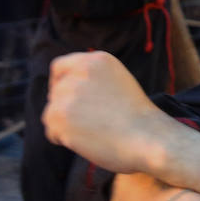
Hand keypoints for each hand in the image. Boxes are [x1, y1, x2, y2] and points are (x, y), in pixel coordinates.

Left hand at [44, 51, 174, 172]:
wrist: (148, 137)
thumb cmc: (138, 118)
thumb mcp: (118, 82)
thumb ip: (93, 79)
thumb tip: (64, 89)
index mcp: (97, 60)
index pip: (60, 66)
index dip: (60, 83)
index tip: (68, 98)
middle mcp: (79, 72)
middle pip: (55, 92)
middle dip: (66, 108)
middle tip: (91, 122)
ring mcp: (68, 93)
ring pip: (51, 113)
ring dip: (66, 126)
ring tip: (94, 131)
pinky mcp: (59, 115)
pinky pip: (51, 131)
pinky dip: (65, 140)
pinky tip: (88, 140)